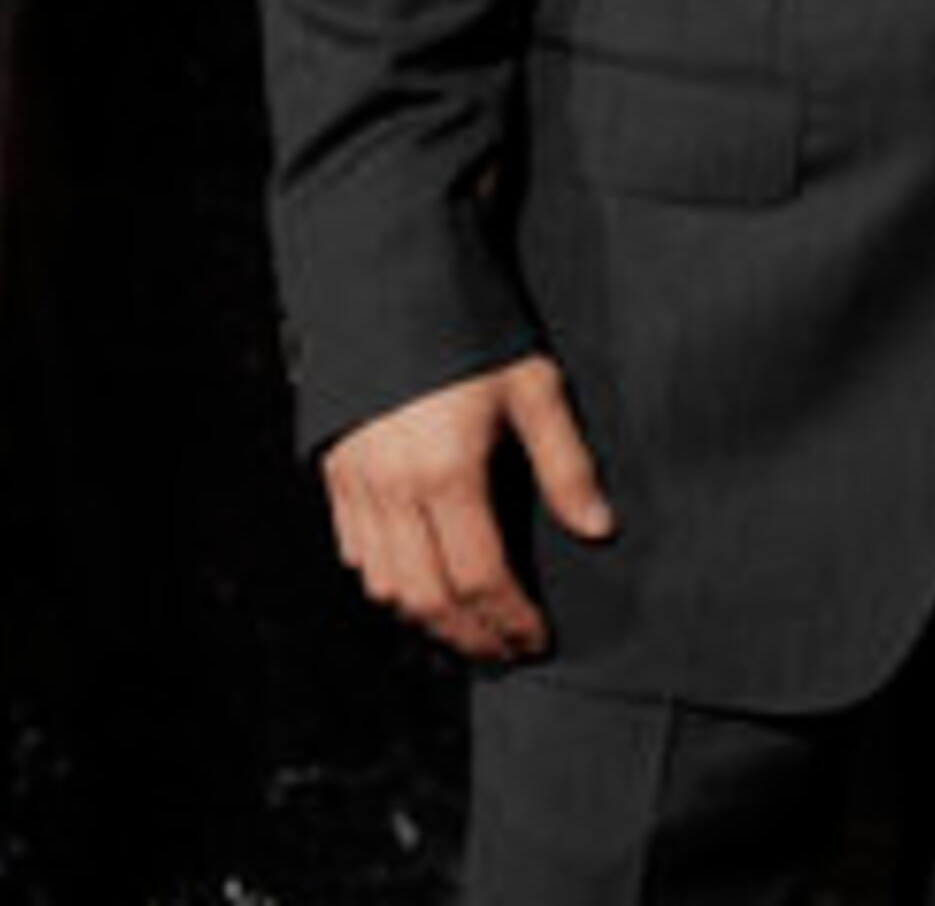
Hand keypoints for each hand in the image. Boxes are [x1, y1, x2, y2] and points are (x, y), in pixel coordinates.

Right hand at [320, 354, 614, 663]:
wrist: (392, 282)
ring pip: (384, 585)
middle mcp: (394, 490)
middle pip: (427, 598)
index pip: (481, 578)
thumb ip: (567, 465)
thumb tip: (599, 529)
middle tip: (504, 653)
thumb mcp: (536, 387)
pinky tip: (419, 586)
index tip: (537, 641)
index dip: (510, 619)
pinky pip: (355, 553)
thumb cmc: (474, 330)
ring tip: (468, 630)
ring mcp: (356, 485)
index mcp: (448, 473)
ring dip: (427, 619)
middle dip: (469, 637)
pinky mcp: (335, 473)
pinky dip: (387, 584)